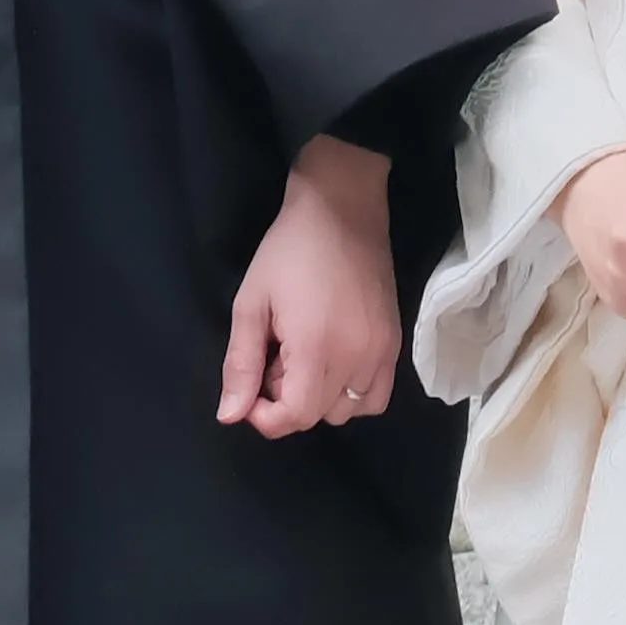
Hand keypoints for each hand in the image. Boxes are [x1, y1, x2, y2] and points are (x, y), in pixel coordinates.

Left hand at [218, 134, 402, 437]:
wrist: (342, 207)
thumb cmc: (288, 250)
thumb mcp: (251, 302)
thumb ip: (240, 363)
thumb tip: (230, 416)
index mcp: (316, 347)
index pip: (294, 417)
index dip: (265, 417)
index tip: (250, 389)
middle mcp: (356, 358)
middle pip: (318, 416)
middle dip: (287, 401)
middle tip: (275, 356)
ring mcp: (382, 352)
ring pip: (348, 410)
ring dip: (319, 398)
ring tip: (305, 357)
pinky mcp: (395, 343)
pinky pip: (376, 396)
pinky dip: (353, 394)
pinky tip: (334, 363)